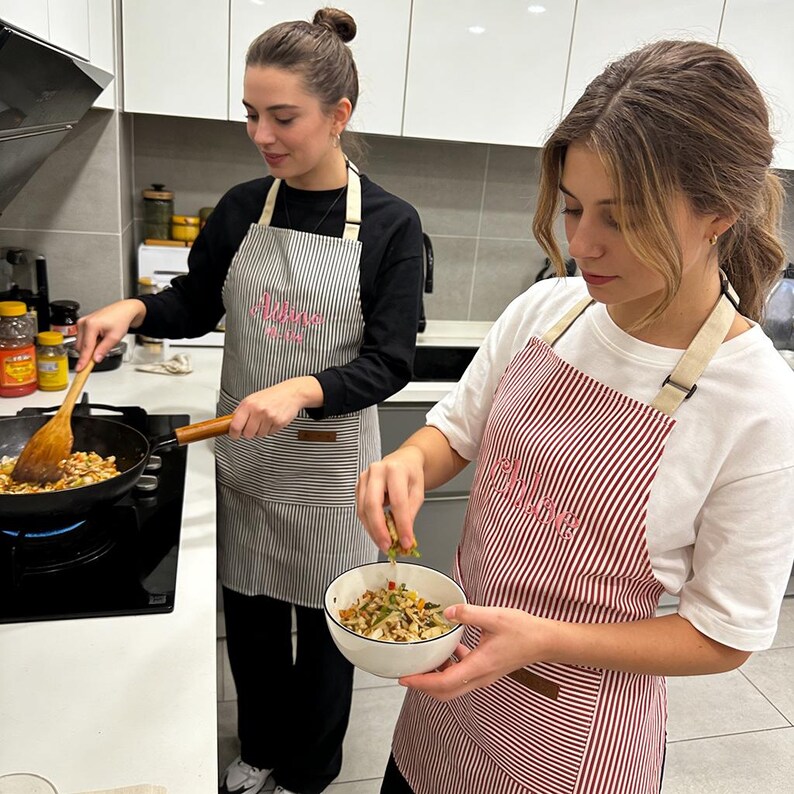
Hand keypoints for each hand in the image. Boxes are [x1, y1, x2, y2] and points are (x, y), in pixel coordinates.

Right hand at [75, 299, 146, 370]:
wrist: (123, 310)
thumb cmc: (120, 320)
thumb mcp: (115, 337)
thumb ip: (104, 349)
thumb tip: (95, 359)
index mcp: (91, 325)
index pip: (86, 348)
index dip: (83, 360)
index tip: (79, 369)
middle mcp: (83, 322)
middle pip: (81, 347)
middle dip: (90, 352)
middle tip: (104, 348)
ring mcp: (81, 322)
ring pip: (81, 343)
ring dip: (90, 347)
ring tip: (103, 339)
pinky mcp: (82, 323)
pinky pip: (82, 338)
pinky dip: (90, 342)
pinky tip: (99, 337)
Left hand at [229, 376, 322, 438]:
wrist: (291, 393)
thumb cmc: (271, 396)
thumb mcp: (252, 399)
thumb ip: (241, 411)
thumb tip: (231, 424)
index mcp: (248, 404)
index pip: (235, 426)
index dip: (233, 434)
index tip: (234, 435)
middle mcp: (258, 410)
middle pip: (247, 434)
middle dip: (249, 432)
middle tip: (253, 425)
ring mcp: (269, 417)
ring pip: (259, 435)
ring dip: (261, 430)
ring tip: (265, 419)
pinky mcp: (279, 422)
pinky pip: (270, 433)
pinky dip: (270, 429)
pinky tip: (273, 419)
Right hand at [356, 446, 425, 553]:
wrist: (403, 461)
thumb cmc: (411, 474)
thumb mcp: (418, 491)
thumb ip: (410, 513)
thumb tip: (404, 535)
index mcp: (395, 469)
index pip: (397, 501)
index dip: (401, 524)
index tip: (406, 541)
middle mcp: (376, 471)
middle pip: (372, 504)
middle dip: (379, 530)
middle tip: (388, 546)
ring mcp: (364, 477)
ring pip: (363, 509)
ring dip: (372, 530)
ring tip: (383, 543)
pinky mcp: (358, 486)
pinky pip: (360, 509)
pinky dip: (368, 524)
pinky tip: (377, 533)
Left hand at [398, 604, 550, 700]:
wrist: (544, 641)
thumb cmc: (522, 631)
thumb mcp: (494, 617)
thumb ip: (469, 614)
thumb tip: (448, 612)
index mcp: (479, 666)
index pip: (444, 683)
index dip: (422, 682)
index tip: (404, 678)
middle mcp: (479, 677)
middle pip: (445, 692)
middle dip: (423, 686)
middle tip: (407, 674)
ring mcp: (483, 676)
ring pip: (453, 687)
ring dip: (435, 678)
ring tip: (422, 661)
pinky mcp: (486, 671)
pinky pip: (462, 676)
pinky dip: (449, 668)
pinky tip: (448, 648)